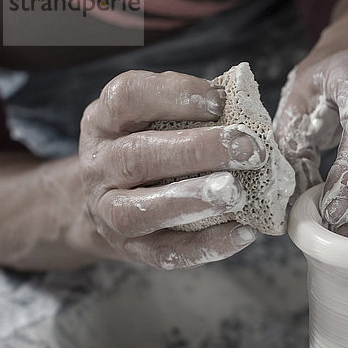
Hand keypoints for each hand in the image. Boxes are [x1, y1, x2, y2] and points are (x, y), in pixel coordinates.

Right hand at [78, 70, 266, 268]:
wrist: (100, 201)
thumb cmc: (145, 146)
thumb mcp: (149, 117)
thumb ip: (188, 110)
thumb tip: (245, 106)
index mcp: (105, 120)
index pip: (128, 97)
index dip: (173, 95)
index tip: (219, 101)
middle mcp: (100, 164)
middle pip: (138, 156)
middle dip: (197, 151)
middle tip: (247, 149)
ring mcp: (108, 211)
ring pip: (141, 210)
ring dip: (192, 200)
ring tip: (235, 193)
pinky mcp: (130, 248)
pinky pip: (165, 253)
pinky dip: (206, 245)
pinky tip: (242, 233)